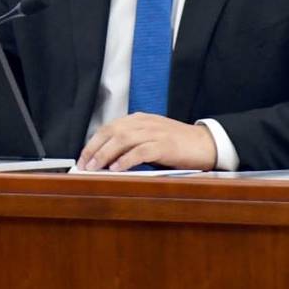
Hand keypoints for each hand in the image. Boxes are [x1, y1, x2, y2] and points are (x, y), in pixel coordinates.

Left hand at [77, 113, 217, 171]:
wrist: (206, 143)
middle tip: (84, 165)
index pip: (108, 127)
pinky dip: (126, 159)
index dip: (93, 142)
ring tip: (95, 168)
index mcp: (139, 119)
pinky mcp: (165, 145)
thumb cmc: (177, 144)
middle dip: (94, 149)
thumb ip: (132, 143)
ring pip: (122, 140)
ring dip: (105, 154)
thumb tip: (107, 159)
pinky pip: (141, 151)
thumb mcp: (151, 138)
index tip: (82, 158)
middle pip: (111, 132)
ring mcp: (155, 132)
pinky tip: (116, 168)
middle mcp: (144, 122)